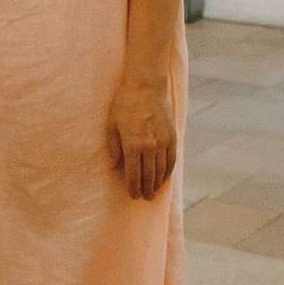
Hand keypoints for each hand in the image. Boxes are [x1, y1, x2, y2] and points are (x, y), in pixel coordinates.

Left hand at [105, 81, 177, 199]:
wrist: (146, 87)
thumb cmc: (124, 105)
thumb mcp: (112, 125)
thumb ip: (114, 148)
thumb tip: (113, 167)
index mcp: (132, 145)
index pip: (134, 174)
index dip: (133, 187)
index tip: (133, 195)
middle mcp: (149, 146)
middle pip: (149, 175)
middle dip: (146, 189)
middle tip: (144, 197)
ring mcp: (163, 142)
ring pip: (162, 170)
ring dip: (158, 183)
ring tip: (154, 191)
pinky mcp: (172, 137)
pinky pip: (171, 159)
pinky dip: (168, 171)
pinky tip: (164, 177)